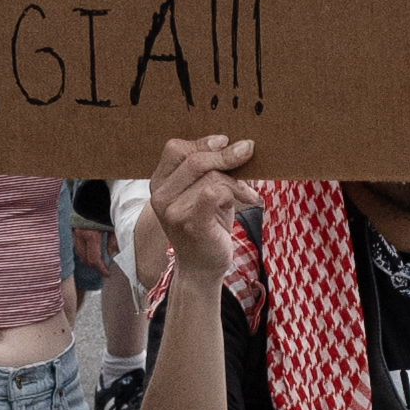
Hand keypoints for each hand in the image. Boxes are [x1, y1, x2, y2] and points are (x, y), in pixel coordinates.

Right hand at [142, 133, 262, 301]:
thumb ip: (210, 170)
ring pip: (210, 176)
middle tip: (248, 151)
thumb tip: (237, 144)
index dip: (203, 142)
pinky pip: (214, 193)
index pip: (175, 149)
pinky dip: (236, 192)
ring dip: (236, 181)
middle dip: (226, 154)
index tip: (225, 142)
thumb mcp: (205, 191)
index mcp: (159, 184)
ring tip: (248, 193)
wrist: (202, 268)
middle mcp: (160, 196)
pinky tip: (249, 200)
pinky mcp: (191, 224)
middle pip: (195, 159)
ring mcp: (173, 212)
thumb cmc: (207, 225)